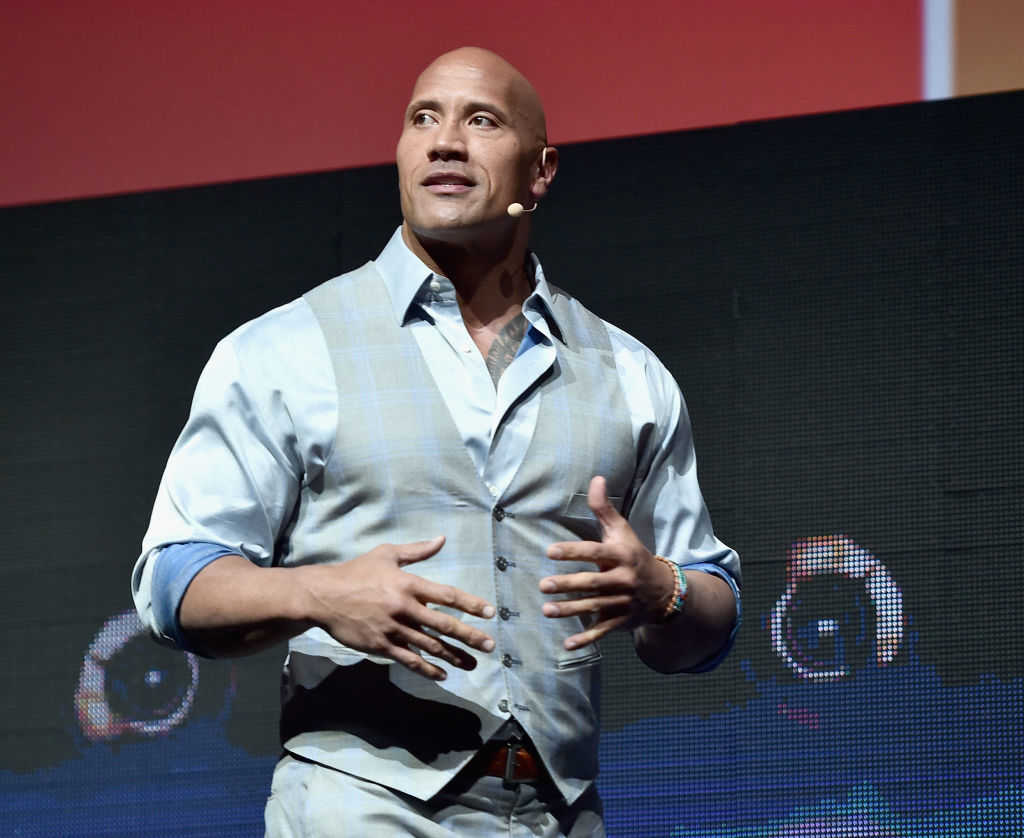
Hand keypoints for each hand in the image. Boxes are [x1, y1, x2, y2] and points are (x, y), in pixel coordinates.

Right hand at [297, 536, 495, 680]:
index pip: (446, 595)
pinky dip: (428, 669)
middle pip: (444, 624)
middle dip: (470, 636)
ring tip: (473, 663)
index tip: (489, 612)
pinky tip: (443, 674)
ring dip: (454, 656)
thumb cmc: (356, 572)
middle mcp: (404, 607)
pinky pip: (409, 660)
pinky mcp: (381, 645)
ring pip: (430, 646)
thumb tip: (442, 539)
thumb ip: (417, 550)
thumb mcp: (386, 554)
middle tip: (490, 646)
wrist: (323, 595)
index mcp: (408, 584)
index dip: (470, 604)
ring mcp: (393, 629)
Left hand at [540, 476, 674, 649]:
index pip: (595, 552)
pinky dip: (586, 639)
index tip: (550, 551)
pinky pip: (602, 631)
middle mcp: (623, 580)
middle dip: (568, 585)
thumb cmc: (634, 555)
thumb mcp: (622, 531)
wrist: (664, 591)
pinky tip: (566, 645)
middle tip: (543, 585)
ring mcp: (622, 603)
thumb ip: (605, 509)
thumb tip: (596, 478)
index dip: (573, 552)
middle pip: (592, 583)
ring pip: (594, 608)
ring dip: (570, 611)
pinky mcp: (621, 621)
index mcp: (622, 556)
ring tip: (546, 610)